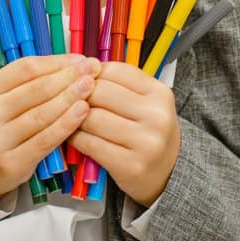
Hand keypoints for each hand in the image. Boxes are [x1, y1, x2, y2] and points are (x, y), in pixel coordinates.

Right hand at [0, 54, 100, 202]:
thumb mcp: (0, 101)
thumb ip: (28, 84)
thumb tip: (71, 64)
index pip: (24, 69)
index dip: (55, 62)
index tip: (80, 59)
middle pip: (36, 89)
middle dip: (68, 77)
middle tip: (92, 69)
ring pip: (42, 114)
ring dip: (71, 97)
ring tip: (91, 87)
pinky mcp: (10, 164)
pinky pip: (45, 139)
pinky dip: (66, 124)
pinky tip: (82, 112)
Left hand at [68, 61, 180, 206]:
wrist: (168, 172)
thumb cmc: (148, 131)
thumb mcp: (146, 102)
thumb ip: (119, 84)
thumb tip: (81, 69)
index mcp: (160, 93)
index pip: (115, 71)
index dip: (91, 73)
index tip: (82, 81)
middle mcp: (156, 116)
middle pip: (100, 92)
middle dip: (80, 95)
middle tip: (71, 100)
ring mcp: (146, 143)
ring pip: (91, 118)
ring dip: (74, 118)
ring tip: (71, 119)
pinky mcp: (131, 166)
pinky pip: (90, 144)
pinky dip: (76, 138)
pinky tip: (74, 136)